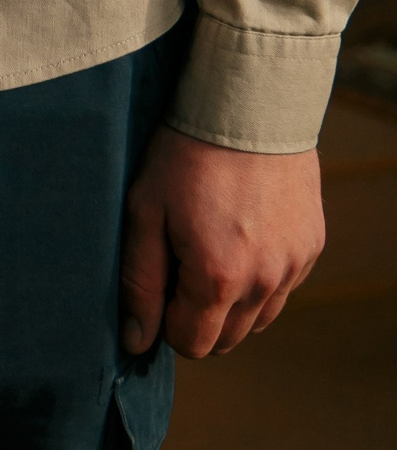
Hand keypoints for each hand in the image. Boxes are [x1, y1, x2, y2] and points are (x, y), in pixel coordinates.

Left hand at [120, 125, 324, 357]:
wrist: (248, 105)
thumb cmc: (185, 156)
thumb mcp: (146, 212)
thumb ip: (141, 283)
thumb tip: (137, 341)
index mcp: (217, 279)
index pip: (192, 344)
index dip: (167, 323)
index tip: (160, 286)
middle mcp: (264, 282)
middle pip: (226, 339)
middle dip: (198, 317)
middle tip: (181, 265)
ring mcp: (294, 266)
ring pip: (259, 318)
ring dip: (232, 302)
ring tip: (211, 248)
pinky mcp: (312, 246)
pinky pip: (283, 287)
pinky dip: (261, 278)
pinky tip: (242, 236)